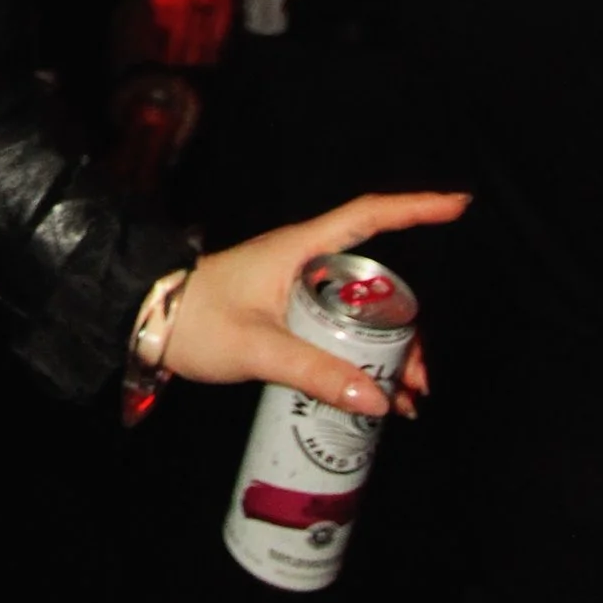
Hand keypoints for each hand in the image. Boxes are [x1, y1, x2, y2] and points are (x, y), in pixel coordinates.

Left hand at [165, 189, 468, 417]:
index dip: (415, 208)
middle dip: (408, 325)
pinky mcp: (286, 314)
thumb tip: (378, 397)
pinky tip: (373, 394)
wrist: (143, 323)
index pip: (368, 216)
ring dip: (386, 350)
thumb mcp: (257, 348)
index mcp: (299, 249)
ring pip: (360, 311)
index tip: (459, 204)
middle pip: (375, 281)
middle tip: (420, 377)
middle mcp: (303, 262)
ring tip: (405, 398)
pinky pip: (337, 329)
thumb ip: (314, 371)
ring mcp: (296, 288)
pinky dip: (359, 357)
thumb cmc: (193, 321)